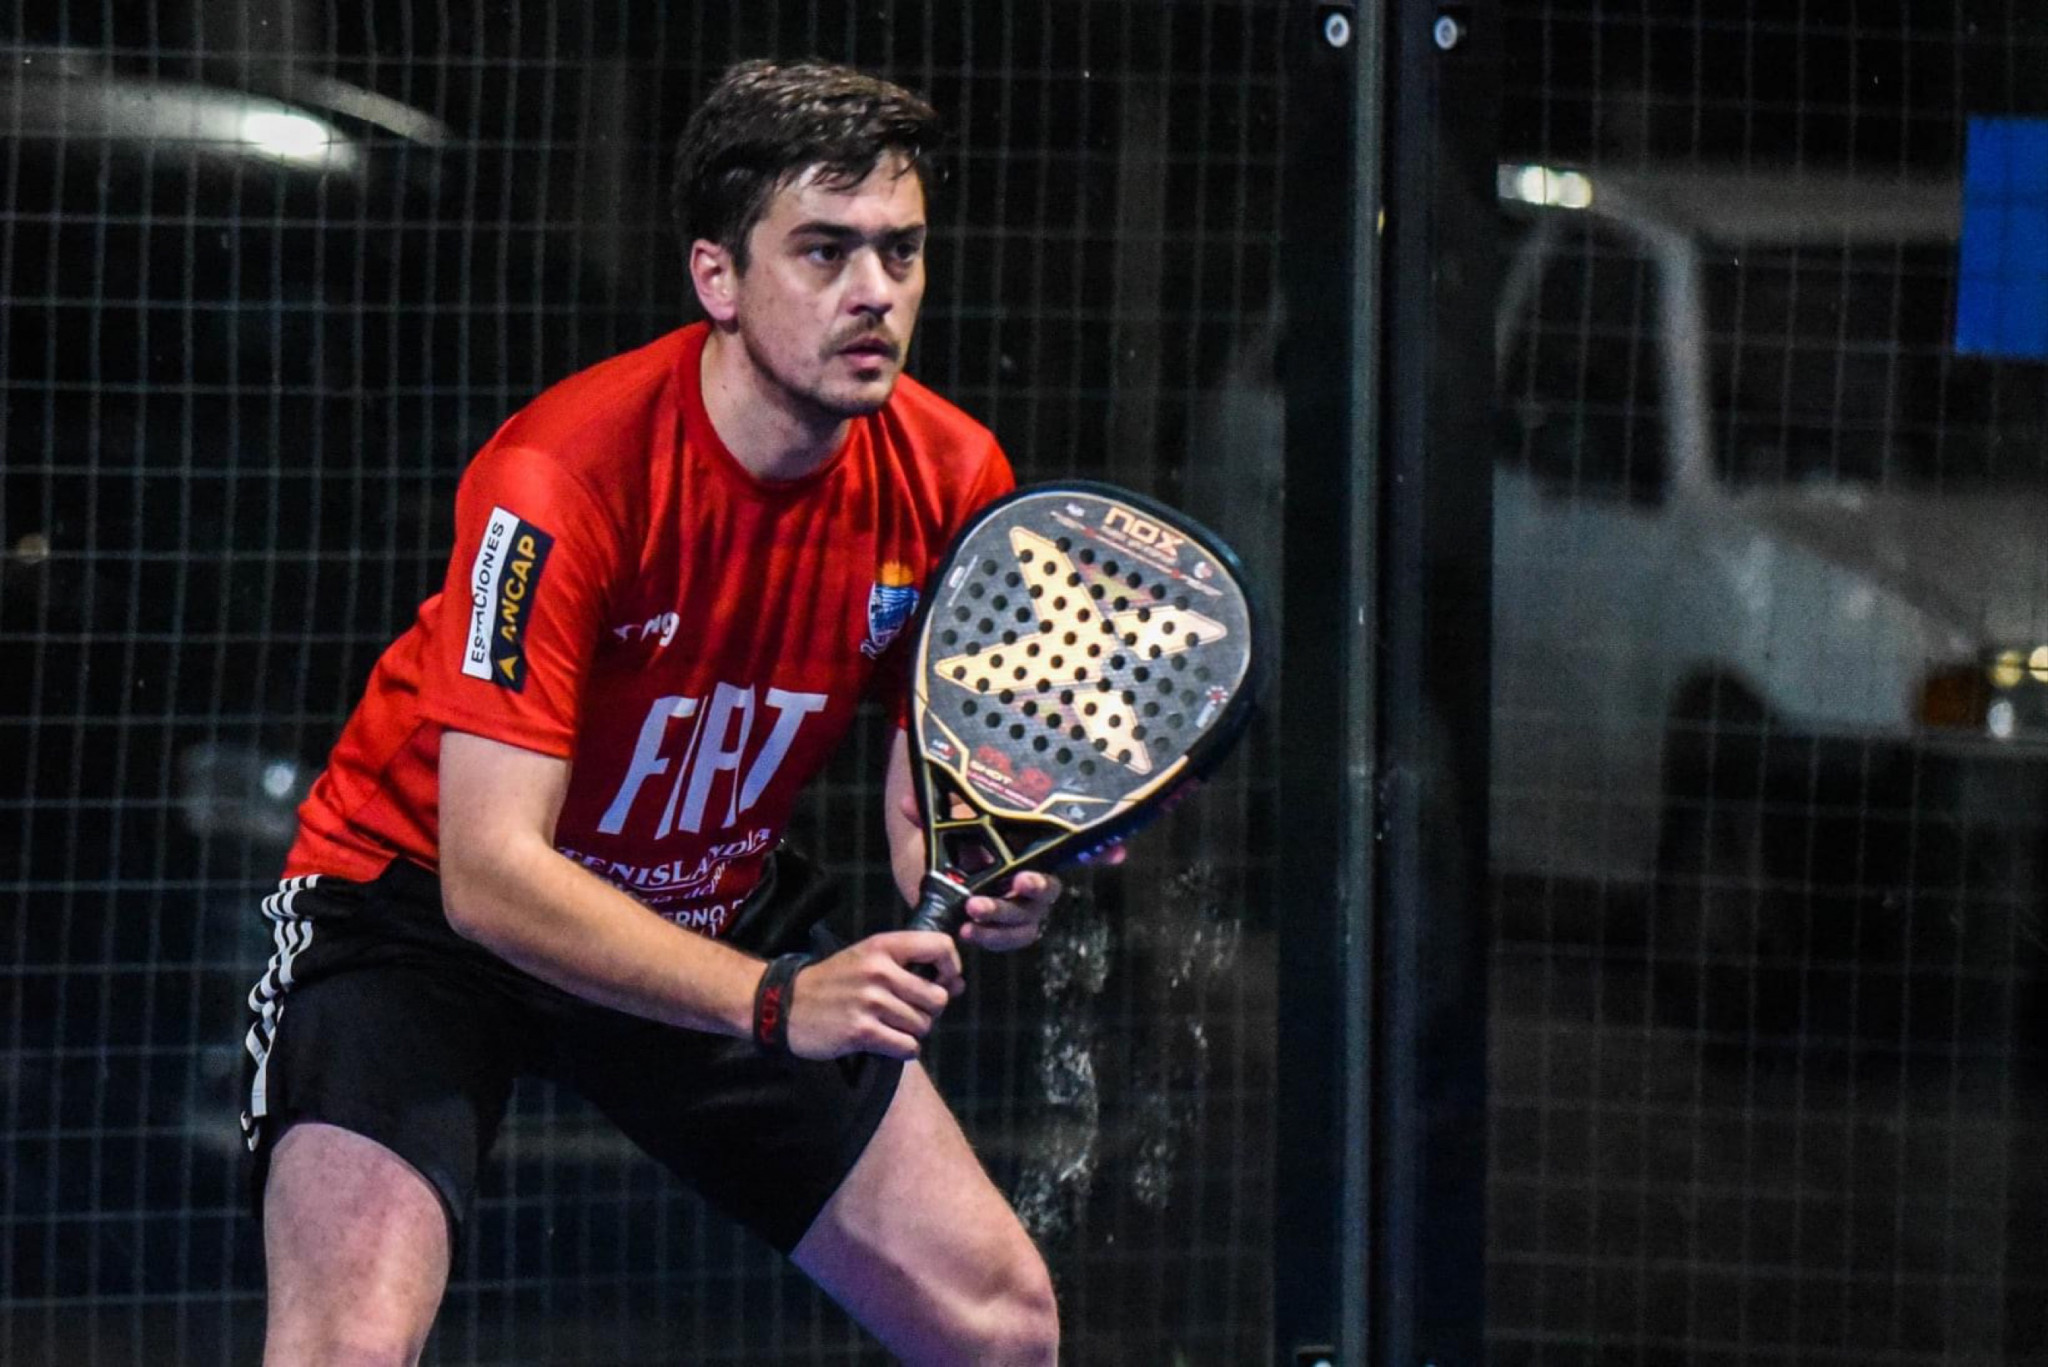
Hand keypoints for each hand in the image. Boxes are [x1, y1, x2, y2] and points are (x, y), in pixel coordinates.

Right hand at [785, 931, 963, 1060]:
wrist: (785, 1004)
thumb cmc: (835, 982)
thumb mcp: (868, 958)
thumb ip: (911, 965)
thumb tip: (958, 984)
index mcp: (883, 946)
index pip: (940, 946)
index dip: (951, 968)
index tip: (943, 981)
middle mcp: (879, 971)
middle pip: (938, 997)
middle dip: (928, 1011)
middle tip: (906, 1011)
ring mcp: (870, 1002)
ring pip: (923, 1025)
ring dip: (912, 1031)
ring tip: (887, 1025)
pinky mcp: (861, 1032)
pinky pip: (908, 1047)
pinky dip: (903, 1049)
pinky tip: (884, 1042)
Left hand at [893, 790, 1126, 951]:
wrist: (926, 871)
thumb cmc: (948, 840)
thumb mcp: (942, 823)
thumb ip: (930, 814)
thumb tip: (909, 803)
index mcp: (1028, 847)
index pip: (1076, 846)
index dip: (1102, 850)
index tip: (1117, 853)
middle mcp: (1030, 877)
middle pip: (1050, 889)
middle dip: (1038, 886)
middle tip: (1017, 882)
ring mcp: (1017, 907)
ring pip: (1029, 920)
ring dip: (1004, 919)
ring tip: (973, 913)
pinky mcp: (1000, 929)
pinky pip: (1010, 941)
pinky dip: (991, 939)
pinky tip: (967, 933)